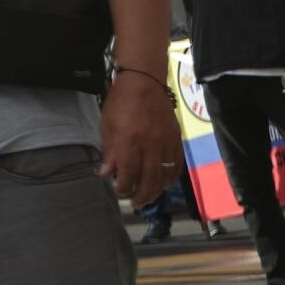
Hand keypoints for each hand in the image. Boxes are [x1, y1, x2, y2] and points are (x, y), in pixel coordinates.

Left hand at [98, 71, 181, 206]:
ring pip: (165, 176)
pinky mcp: (177, 140)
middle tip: (135, 203)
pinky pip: (177, 165)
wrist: (144, 82)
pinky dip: (170, 178)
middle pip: (149, 180)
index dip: (123, 188)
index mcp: (129, 142)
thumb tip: (107, 174)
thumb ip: (109, 152)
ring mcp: (166, 143)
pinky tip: (163, 183)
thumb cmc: (120, 102)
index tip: (119, 191)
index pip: (128, 175)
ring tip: (148, 197)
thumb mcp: (107, 126)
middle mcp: (150, 146)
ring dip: (157, 190)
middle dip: (141, 195)